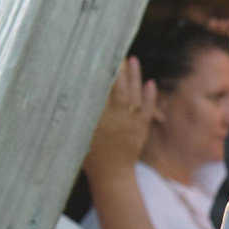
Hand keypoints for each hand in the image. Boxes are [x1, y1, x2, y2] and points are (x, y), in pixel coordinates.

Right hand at [83, 57, 155, 178]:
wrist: (113, 175)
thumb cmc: (91, 155)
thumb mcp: (80, 134)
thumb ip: (84, 115)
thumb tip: (79, 93)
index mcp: (100, 120)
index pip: (102, 93)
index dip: (104, 77)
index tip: (103, 61)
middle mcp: (118, 119)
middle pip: (120, 90)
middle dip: (121, 71)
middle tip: (118, 54)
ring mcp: (132, 124)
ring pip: (135, 96)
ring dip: (135, 78)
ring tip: (133, 60)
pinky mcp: (142, 129)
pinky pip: (147, 109)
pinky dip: (149, 95)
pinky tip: (149, 83)